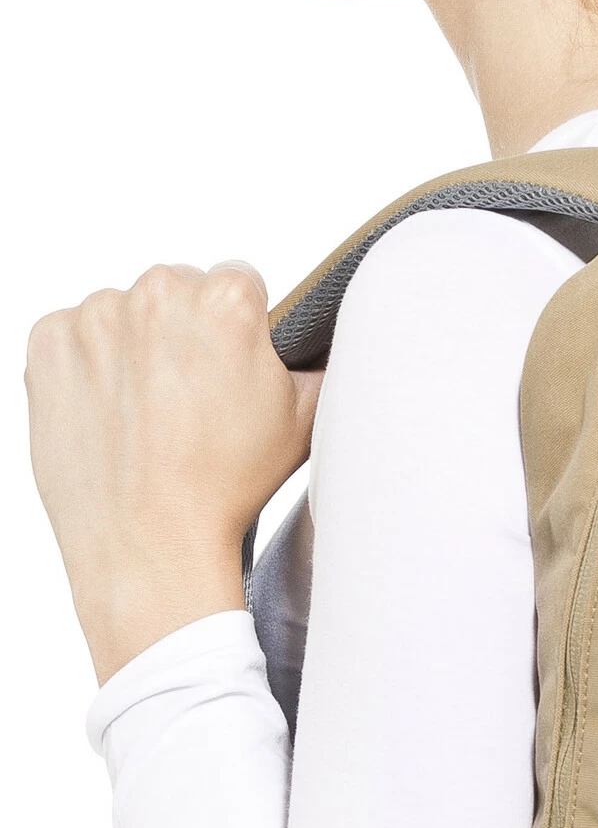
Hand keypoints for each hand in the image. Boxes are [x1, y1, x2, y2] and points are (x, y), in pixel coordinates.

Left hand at [26, 261, 322, 682]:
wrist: (149, 544)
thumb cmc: (223, 491)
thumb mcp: (301, 426)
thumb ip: (314, 367)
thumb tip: (317, 348)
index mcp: (225, 303)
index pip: (239, 283)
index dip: (242, 331)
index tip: (232, 371)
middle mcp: (157, 295)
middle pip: (178, 292)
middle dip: (186, 334)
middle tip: (193, 400)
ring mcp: (96, 317)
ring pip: (124, 314)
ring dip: (135, 348)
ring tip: (150, 414)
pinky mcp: (49, 343)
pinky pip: (73, 336)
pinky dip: (89, 367)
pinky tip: (113, 413)